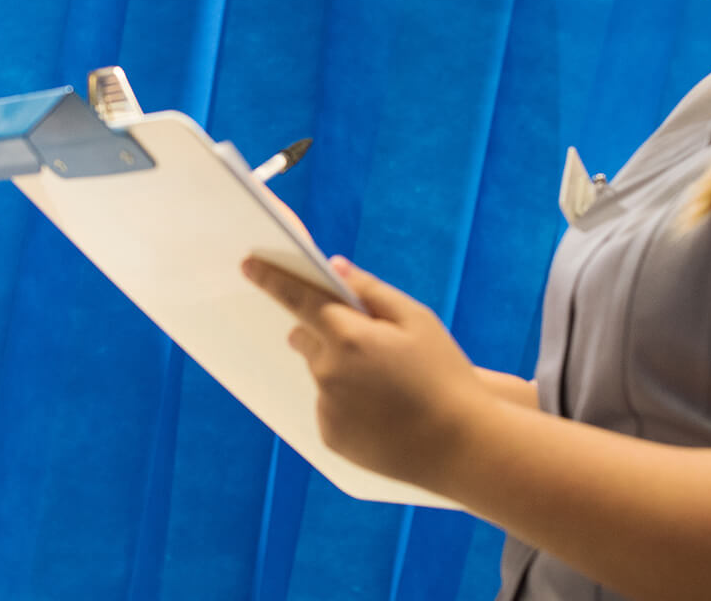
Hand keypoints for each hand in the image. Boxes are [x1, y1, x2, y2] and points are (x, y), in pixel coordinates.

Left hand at [243, 255, 484, 491]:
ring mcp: (327, 407)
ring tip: (385, 383)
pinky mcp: (330, 436)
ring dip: (338, 369)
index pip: (298, 299)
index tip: (248, 264)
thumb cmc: (445, 375)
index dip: (271, 279)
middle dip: (324, 331)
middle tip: (363, 340)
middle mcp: (328, 371)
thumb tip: (335, 267)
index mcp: (349, 337)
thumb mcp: (418, 320)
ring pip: (319, 373)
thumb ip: (371, 290)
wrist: (462, 446)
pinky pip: (328, 406)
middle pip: (305, 337)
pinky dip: (345, 402)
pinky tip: (381, 410)